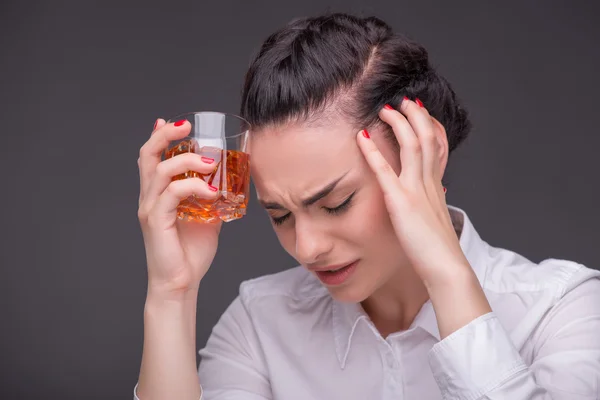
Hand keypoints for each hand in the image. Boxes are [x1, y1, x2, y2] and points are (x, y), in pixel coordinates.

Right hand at [137, 119, 221, 297]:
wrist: (180, 283)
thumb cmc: (190, 253)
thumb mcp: (207, 218)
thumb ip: (211, 199)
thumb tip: (229, 186)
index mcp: (158, 194)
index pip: (151, 157)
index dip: (159, 136)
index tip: (175, 123)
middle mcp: (150, 197)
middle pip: (147, 155)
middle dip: (165, 135)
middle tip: (186, 127)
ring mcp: (151, 208)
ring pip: (161, 170)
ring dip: (188, 161)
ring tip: (211, 163)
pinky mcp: (156, 221)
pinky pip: (173, 194)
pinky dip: (194, 187)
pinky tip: (212, 193)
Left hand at [357, 98, 491, 337]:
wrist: (446, 268)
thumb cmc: (438, 251)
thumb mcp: (436, 221)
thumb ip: (432, 204)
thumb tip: (436, 196)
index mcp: (436, 186)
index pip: (436, 147)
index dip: (428, 126)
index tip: (418, 113)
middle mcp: (429, 182)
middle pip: (427, 138)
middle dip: (415, 116)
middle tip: (403, 101)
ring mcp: (416, 190)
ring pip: (412, 145)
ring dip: (398, 124)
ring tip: (386, 109)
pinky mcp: (401, 202)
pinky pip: (385, 171)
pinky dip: (372, 152)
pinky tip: (361, 138)